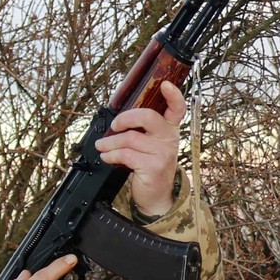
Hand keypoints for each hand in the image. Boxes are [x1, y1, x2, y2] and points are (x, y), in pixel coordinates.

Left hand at [96, 80, 184, 217]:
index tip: (164, 84)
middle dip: (125, 118)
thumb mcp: (151, 145)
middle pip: (147, 117)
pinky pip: (125, 154)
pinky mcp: (153, 166)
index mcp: (170, 129)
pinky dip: (111, 155)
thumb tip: (117, 121)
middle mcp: (169, 139)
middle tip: (114, 125)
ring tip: (101, 146)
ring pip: (130, 138)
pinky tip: (107, 156)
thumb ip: (142, 131)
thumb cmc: (150, 166)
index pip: (177, 109)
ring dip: (110, 142)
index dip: (173, 95)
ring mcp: (163, 153)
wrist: (157, 195)